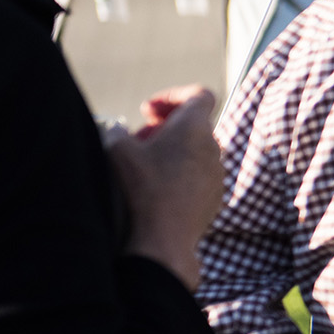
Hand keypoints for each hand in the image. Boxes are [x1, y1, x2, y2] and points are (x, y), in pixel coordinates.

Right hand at [105, 85, 223, 290]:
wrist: (164, 238)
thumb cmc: (142, 189)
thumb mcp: (116, 150)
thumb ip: (118, 131)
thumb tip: (120, 133)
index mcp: (194, 127)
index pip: (199, 95)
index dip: (172, 96)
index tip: (148, 110)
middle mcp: (213, 147)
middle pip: (192, 125)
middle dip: (163, 128)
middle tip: (138, 141)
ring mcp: (217, 173)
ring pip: (194, 151)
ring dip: (170, 152)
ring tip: (142, 166)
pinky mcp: (214, 196)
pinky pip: (197, 175)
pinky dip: (178, 173)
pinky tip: (154, 188)